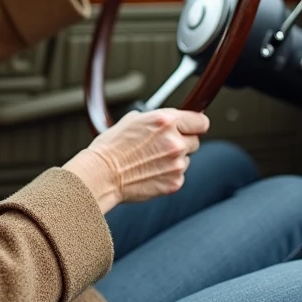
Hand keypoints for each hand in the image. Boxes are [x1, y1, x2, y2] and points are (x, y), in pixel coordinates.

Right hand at [62, 109, 209, 213]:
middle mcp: (175, 141)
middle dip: (183, 142)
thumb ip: (157, 119)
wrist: (102, 175)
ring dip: (174, 159)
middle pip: (195, 141)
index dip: (196, 124)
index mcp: (166, 121)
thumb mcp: (133, 120)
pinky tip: (150, 172)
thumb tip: (169, 120)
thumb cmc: (111, 147)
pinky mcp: (174, 182)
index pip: (200, 121)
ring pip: (186, 159)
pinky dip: (168, 175)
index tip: (194, 127)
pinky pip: (179, 175)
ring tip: (150, 161)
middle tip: (162, 147)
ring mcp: (176, 163)